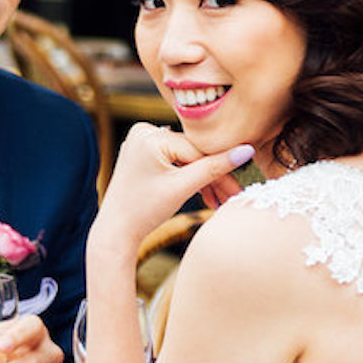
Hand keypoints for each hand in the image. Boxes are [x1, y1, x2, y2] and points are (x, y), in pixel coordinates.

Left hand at [94, 122, 255, 252]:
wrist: (116, 230)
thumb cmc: (144, 210)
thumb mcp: (182, 188)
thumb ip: (214, 168)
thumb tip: (247, 150)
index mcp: (149, 135)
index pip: (197, 150)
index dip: (221, 170)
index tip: (239, 187)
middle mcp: (144, 131)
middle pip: (192, 154)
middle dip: (212, 177)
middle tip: (233, 197)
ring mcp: (143, 141)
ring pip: (186, 159)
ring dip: (202, 180)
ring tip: (218, 202)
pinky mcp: (144, 153)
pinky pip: (175, 161)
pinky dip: (187, 177)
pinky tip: (204, 194)